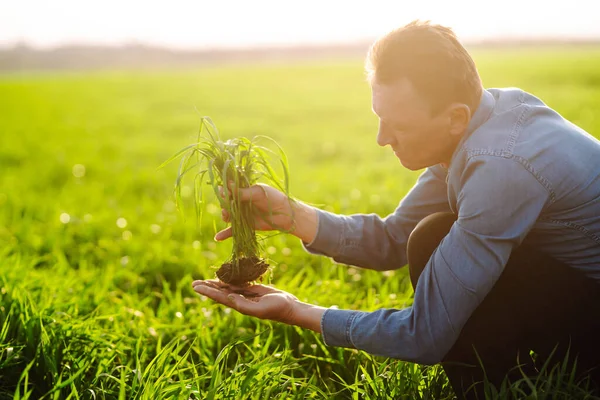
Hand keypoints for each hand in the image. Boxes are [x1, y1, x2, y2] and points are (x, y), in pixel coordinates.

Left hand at [192, 280, 325, 331]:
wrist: (290, 308)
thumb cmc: (277, 309)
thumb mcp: (260, 309)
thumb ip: (243, 305)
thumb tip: (228, 298)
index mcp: (240, 305)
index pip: (219, 297)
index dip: (207, 292)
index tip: (195, 286)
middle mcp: (240, 300)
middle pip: (220, 292)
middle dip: (207, 287)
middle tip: (194, 283)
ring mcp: (247, 295)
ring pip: (228, 287)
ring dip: (216, 283)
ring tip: (205, 280)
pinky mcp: (254, 289)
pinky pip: (240, 283)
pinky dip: (231, 279)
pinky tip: (224, 276)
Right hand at [215, 183, 317, 243]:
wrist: (285, 214)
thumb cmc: (273, 198)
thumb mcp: (257, 193)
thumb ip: (243, 192)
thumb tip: (227, 184)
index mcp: (243, 190)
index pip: (229, 190)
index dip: (224, 191)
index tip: (222, 191)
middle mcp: (240, 202)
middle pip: (226, 203)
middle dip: (224, 205)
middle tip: (226, 206)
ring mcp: (241, 214)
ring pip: (228, 216)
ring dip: (225, 216)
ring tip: (227, 217)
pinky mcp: (244, 225)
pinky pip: (232, 230)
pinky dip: (225, 234)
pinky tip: (217, 238)